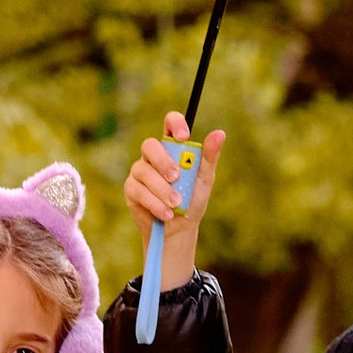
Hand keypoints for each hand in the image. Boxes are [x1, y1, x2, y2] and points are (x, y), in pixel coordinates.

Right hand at [122, 113, 225, 292]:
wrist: (178, 229)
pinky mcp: (131, 189)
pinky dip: (154, 203)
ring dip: (161, 189)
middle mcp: (153, 156)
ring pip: (143, 171)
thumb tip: (220, 133)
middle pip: (149, 145)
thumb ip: (209, 156)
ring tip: (176, 204)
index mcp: (173, 147)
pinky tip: (167, 213)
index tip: (184, 136)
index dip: (175, 124)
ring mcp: (140, 171)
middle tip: (176, 177)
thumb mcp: (204, 178)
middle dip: (163, 161)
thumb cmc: (192, 200)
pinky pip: (138, 190)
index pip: (169, 124)